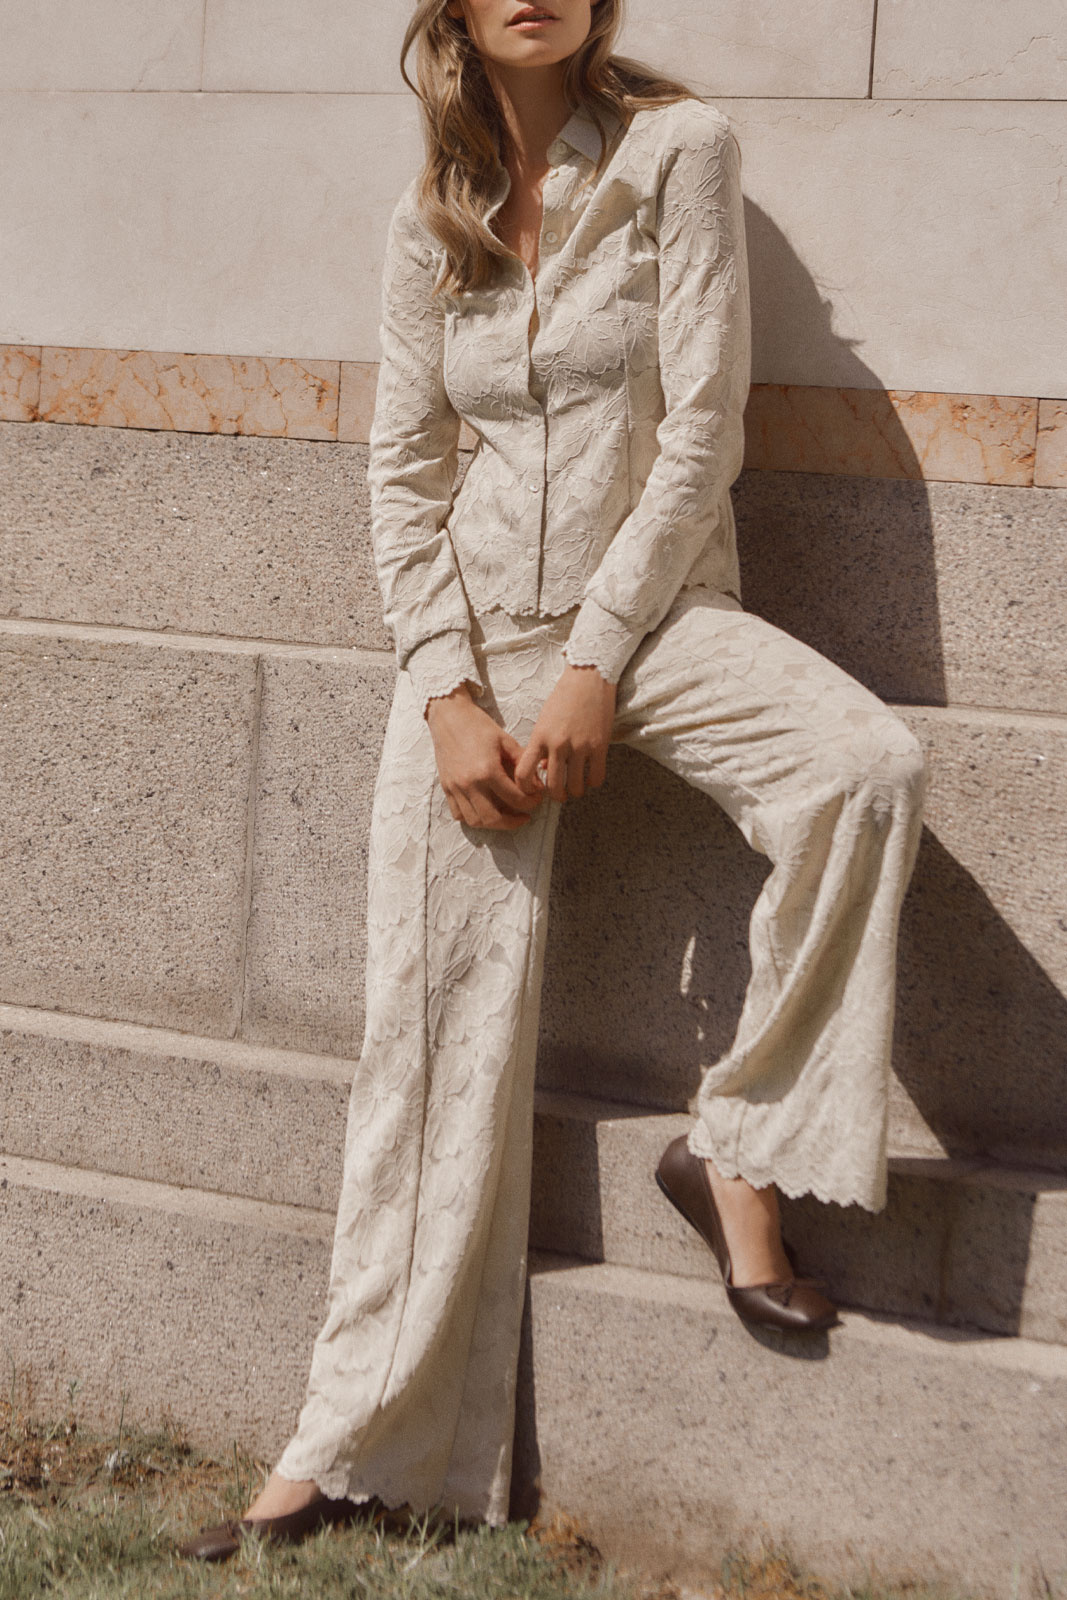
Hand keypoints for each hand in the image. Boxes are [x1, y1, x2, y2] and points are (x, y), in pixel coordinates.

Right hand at [425, 684, 545, 831]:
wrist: (449, 716)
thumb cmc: (478, 726)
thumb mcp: (505, 740)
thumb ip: (522, 762)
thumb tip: (537, 783)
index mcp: (487, 770)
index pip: (515, 798)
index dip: (531, 802)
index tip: (536, 798)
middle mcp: (470, 783)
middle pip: (494, 818)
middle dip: (513, 822)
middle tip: (524, 816)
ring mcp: (455, 788)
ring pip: (475, 821)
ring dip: (493, 824)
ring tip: (506, 817)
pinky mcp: (446, 788)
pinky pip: (458, 814)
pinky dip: (472, 818)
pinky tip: (484, 810)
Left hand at [515, 663, 615, 802]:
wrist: (588, 678)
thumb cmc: (564, 697)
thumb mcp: (545, 719)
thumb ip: (542, 745)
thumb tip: (545, 768)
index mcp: (539, 737)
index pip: (524, 773)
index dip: (525, 789)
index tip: (533, 790)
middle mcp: (558, 744)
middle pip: (553, 786)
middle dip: (555, 796)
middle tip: (559, 794)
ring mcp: (580, 746)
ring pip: (575, 787)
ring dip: (575, 792)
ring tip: (575, 788)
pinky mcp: (599, 745)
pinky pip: (596, 777)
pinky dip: (593, 782)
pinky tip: (590, 777)